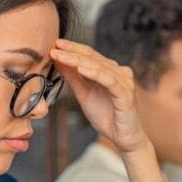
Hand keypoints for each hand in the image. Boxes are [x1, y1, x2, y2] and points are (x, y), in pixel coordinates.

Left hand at [50, 39, 148, 153]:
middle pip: (93, 57)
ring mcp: (124, 82)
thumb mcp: (84, 95)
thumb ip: (73, 78)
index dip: (72, 48)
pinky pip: (109, 80)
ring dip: (78, 60)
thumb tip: (59, 61)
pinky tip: (80, 69)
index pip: (89, 55)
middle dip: (72, 52)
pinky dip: (94, 73)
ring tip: (62, 56)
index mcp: (110, 71)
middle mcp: (119, 72)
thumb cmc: (106, 117)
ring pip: (99, 66)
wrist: (122, 138)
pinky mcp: (126, 94)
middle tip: (55, 46)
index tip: (55, 44)